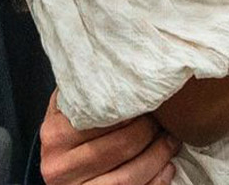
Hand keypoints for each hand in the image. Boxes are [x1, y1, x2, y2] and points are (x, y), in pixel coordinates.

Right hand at [40, 91, 178, 184]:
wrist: (62, 167)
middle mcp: (58, 166)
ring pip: (128, 176)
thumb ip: (92, 86)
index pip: (106, 117)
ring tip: (172, 140)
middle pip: (122, 145)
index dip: (138, 105)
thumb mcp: (76, 106)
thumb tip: (127, 55)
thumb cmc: (76, 128)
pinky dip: (156, 181)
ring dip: (159, 156)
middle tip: (169, 119)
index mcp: (56, 133)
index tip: (156, 95)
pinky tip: (167, 167)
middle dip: (154, 130)